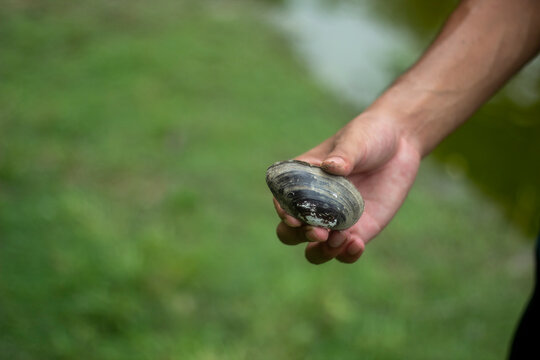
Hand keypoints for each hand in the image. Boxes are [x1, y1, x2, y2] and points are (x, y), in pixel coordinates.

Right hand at [273, 113, 420, 263]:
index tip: (293, 218)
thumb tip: (333, 166)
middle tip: (318, 232)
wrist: (400, 143)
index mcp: (302, 180)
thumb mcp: (355, 139)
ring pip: (315, 249)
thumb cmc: (368, 135)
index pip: (283, 201)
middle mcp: (315, 205)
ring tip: (340, 240)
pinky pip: (345, 251)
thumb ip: (344, 154)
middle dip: (300, 237)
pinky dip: (347, 254)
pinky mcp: (359, 230)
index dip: (283, 212)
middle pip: (291, 233)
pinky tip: (357, 244)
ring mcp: (335, 221)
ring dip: (322, 251)